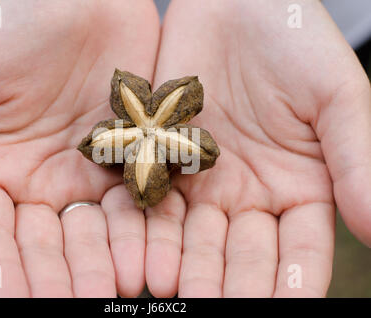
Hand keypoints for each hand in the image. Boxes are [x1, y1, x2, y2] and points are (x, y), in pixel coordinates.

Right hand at [0, 0, 160, 296]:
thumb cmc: (21, 22)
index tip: (6, 299)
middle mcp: (44, 181)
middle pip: (48, 243)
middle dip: (57, 278)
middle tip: (73, 306)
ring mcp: (92, 174)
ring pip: (96, 232)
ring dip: (102, 265)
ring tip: (112, 292)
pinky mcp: (135, 159)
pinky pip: (139, 202)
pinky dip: (142, 232)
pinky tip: (148, 258)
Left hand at [145, 0, 369, 296]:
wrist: (231, 2)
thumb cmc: (293, 39)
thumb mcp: (334, 96)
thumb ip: (357, 159)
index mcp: (301, 187)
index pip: (300, 249)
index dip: (295, 281)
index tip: (290, 306)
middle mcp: (251, 194)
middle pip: (242, 255)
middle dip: (232, 287)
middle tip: (215, 310)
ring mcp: (204, 182)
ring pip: (195, 239)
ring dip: (188, 269)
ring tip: (176, 295)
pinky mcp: (163, 161)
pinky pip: (155, 204)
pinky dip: (151, 232)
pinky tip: (145, 257)